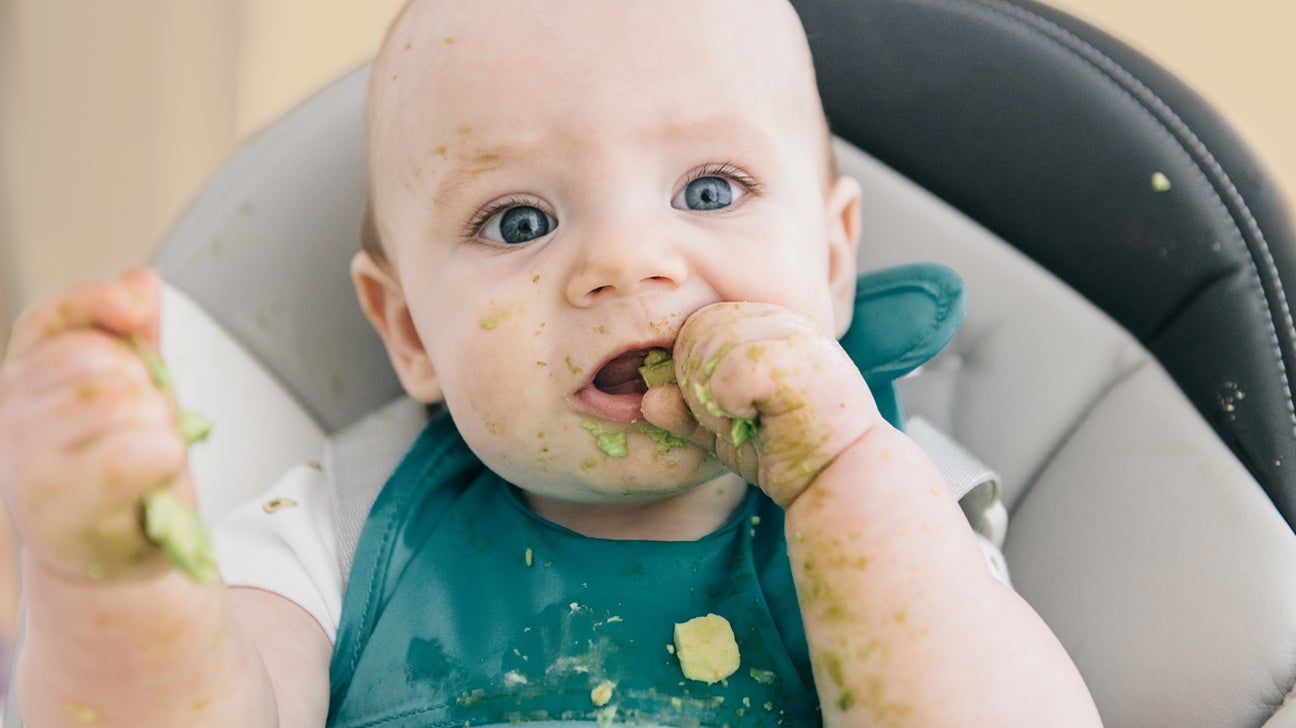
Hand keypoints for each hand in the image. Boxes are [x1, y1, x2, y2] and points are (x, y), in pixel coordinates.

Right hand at [0, 269, 188, 581]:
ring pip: (125, 401)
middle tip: (141, 431)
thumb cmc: (124, 471)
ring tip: (143, 461)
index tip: (134, 309)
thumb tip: (139, 280)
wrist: (112, 555)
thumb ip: (134, 334)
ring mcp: (27, 459)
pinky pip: (137, 450)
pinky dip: (162, 457)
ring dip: (159, 428)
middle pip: (101, 359)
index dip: (96, 302)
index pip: (54, 318)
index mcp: (27, 376)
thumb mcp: (134, 390)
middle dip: (145, 388)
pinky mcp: (57, 502)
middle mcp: (12, 413)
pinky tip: (151, 476)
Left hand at [642, 302, 878, 505]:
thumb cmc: (788, 451)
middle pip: (693, 334)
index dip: (694, 375)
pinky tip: (760, 421)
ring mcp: (787, 332)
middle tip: (743, 418)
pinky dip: (727, 408)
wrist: (840, 477)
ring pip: (703, 350)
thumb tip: (648, 400)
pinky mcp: (787, 357)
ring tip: (755, 419)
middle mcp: (780, 317)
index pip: (695, 328)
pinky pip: (720, 375)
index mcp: (766, 323)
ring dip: (714, 402)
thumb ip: (686, 411)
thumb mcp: (725, 430)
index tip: (733, 409)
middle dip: (700, 388)